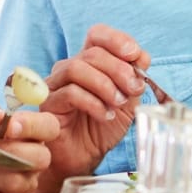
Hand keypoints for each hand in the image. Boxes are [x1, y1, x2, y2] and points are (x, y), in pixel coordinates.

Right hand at [39, 25, 151, 176]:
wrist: (83, 157)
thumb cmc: (102, 128)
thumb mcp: (127, 102)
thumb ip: (134, 78)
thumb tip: (143, 55)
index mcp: (90, 62)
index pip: (98, 35)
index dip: (117, 40)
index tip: (135, 55)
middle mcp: (70, 68)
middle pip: (92, 53)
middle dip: (119, 69)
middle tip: (134, 89)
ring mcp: (56, 84)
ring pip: (77, 68)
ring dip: (105, 85)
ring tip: (119, 103)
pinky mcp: (49, 103)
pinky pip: (70, 93)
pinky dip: (93, 103)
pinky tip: (105, 115)